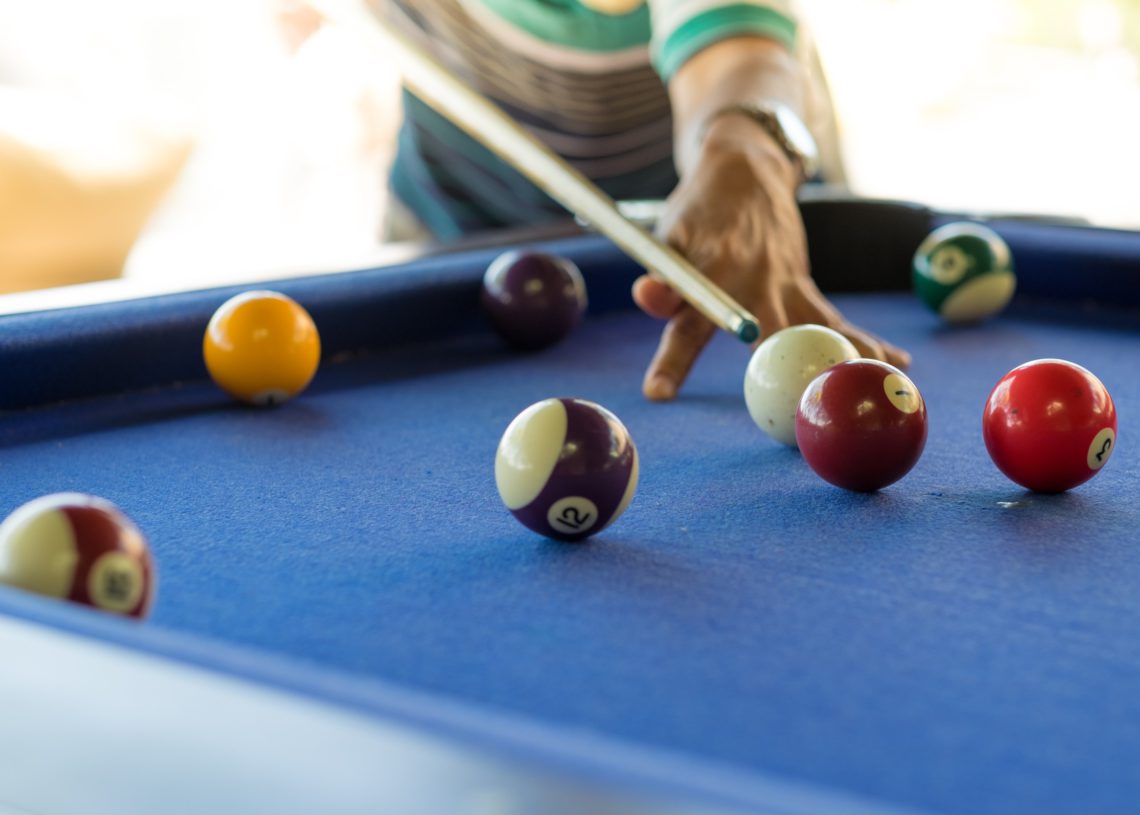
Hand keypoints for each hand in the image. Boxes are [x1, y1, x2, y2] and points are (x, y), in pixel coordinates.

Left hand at [633, 115, 910, 400]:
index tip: (658, 394)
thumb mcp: (669, 237)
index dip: (673, 359)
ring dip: (846, 358)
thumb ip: (661, 276)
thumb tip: (644, 297)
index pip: (687, 323)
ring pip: (817, 328)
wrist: (746, 169)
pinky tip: (896, 362)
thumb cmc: (698, 213)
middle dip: (783, 373)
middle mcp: (752, 281)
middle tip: (802, 412)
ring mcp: (784, 284)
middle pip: (770, 336)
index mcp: (711, 270)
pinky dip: (866, 339)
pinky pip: (835, 319)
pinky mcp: (803, 287)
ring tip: (872, 390)